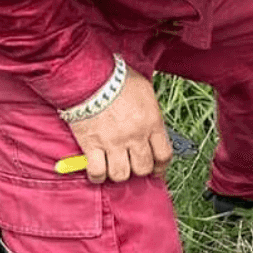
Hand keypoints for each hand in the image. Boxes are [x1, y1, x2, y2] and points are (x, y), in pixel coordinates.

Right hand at [67, 69, 171, 183]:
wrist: (89, 76)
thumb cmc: (117, 79)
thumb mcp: (145, 91)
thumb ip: (152, 111)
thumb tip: (153, 126)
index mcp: (152, 122)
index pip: (163, 155)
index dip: (161, 167)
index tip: (157, 170)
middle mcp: (135, 136)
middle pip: (143, 168)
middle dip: (140, 170)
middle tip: (134, 166)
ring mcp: (113, 142)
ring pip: (121, 174)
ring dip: (119, 174)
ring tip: (116, 167)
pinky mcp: (91, 145)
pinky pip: (97, 171)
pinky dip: (97, 176)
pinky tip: (98, 171)